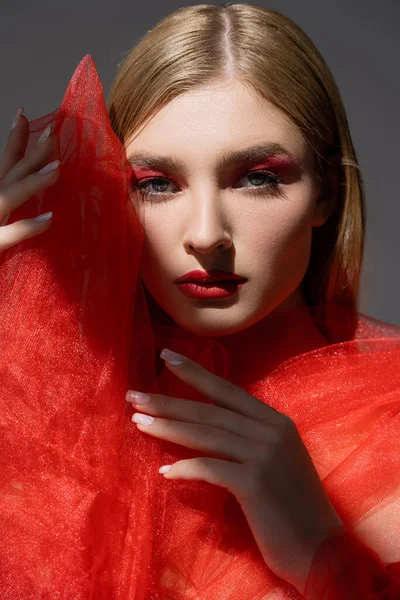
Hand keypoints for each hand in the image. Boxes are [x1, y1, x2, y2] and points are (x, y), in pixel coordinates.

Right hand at [0, 107, 59, 253]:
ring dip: (33, 182)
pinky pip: (8, 235)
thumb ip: (9, 201)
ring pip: (9, 197)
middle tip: (53, 133)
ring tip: (58, 169)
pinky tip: (49, 220)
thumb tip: (31, 194)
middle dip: (30, 152)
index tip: (24, 114)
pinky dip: (27, 227)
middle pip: (10, 172)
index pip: (5, 164)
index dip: (14, 140)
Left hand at [126, 348, 344, 592]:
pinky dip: (185, 469)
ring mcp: (264, 455)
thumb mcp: (276, 461)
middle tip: (134, 395)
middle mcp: (271, 431)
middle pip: (209, 411)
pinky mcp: (255, 482)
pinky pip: (210, 468)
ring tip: (138, 422)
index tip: (166, 356)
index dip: (195, 373)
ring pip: (205, 435)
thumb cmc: (294, 507)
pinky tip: (165, 473)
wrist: (323, 550)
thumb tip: (205, 428)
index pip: (227, 390)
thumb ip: (248, 439)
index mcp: (276, 421)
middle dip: (168, 401)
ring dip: (168, 428)